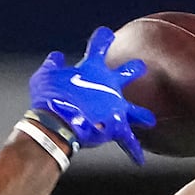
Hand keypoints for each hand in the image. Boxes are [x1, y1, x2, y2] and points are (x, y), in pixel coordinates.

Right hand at [28, 28, 153, 164]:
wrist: (59, 122)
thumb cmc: (49, 96)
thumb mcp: (45, 74)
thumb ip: (52, 64)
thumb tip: (56, 57)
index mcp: (93, 67)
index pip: (99, 44)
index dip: (102, 38)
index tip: (105, 34)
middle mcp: (110, 84)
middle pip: (126, 73)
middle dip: (132, 70)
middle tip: (140, 66)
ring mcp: (116, 106)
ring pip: (134, 110)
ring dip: (141, 115)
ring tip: (149, 120)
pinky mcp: (117, 127)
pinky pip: (129, 142)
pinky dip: (133, 151)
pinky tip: (140, 160)